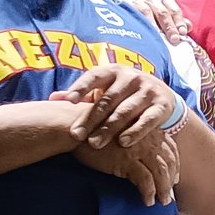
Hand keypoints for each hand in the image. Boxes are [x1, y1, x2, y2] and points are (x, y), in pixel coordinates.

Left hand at [53, 63, 180, 147]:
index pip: (95, 76)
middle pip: (108, 99)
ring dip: (109, 128)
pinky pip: (148, 120)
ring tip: (94, 143)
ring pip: (125, 111)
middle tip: (76, 135)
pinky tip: (123, 142)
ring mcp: (148, 90)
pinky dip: (135, 131)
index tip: (69, 101)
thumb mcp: (104, 88)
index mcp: (114, 71)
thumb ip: (81, 94)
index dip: (81, 87)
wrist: (161, 93)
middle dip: (91, 118)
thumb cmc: (123, 93)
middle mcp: (131, 77)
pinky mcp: (162, 105)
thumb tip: (52, 98)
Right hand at [74, 129, 179, 206]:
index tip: (175, 176)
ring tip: (162, 201)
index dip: (174, 163)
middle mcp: (147, 137)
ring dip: (164, 189)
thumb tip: (138, 153)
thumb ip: (133, 137)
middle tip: (169, 193)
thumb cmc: (92, 129)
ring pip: (160, 172)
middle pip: (168, 161)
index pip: (170, 148)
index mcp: (146, 128)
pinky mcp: (126, 160)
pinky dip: (149, 192)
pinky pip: (145, 180)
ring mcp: (138, 149)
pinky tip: (147, 200)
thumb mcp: (119, 128)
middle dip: (171, 179)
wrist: (75, 128)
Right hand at [133, 0, 189, 43]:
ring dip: (154, 26)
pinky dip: (140, 23)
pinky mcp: (129, 6)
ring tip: (158, 37)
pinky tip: (144, 31)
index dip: (179, 22)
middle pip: (163, 13)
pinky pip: (135, 14)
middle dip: (169, 27)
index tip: (182, 32)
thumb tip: (188, 27)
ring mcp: (140, 2)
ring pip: (148, 12)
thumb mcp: (167, 15)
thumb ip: (178, 21)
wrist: (132, 5)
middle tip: (174, 39)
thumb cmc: (153, 14)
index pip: (175, 11)